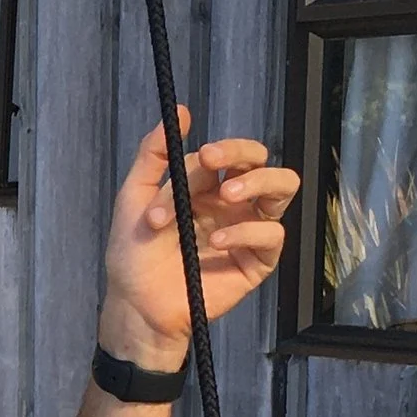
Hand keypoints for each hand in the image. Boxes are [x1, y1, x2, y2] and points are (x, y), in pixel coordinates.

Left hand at [98, 115, 297, 369]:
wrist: (137, 304)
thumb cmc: (134, 255)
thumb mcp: (135, 198)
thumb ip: (154, 155)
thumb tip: (183, 112)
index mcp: (206, 186)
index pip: (225, 155)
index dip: (212, 156)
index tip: (197, 160)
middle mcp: (232, 203)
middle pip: (261, 161)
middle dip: (243, 153)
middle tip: (217, 163)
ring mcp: (247, 230)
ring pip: (282, 189)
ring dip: (259, 182)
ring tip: (227, 196)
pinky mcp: (257, 261)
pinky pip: (272, 234)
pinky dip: (247, 232)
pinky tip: (217, 242)